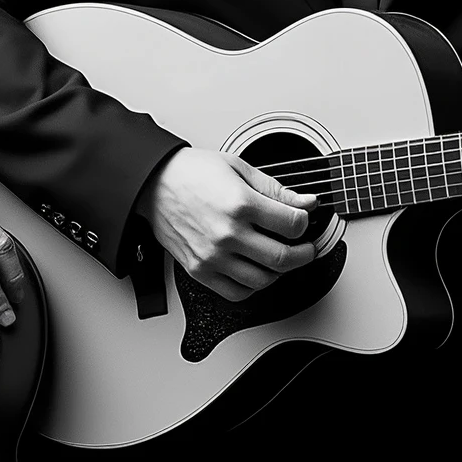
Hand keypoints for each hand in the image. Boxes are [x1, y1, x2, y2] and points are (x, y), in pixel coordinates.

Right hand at [140, 150, 317, 302]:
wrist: (154, 183)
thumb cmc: (193, 173)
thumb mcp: (239, 169)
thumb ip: (276, 190)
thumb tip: (306, 202)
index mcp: (240, 204)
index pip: (293, 225)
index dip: (305, 222)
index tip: (303, 219)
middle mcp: (227, 234)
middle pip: (282, 257)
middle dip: (303, 253)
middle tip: (305, 247)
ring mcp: (213, 256)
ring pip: (262, 280)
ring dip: (279, 272)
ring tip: (279, 257)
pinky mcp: (200, 271)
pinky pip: (236, 292)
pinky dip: (252, 287)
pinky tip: (255, 270)